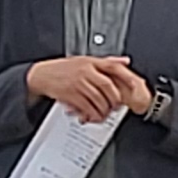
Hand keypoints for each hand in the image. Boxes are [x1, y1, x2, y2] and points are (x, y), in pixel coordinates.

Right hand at [26, 54, 151, 122]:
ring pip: (98, 98)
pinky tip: (93, 116)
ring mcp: (78, 83)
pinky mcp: (70, 94)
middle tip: (116, 106)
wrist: (41, 76)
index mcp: (90, 61)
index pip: (112, 66)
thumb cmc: (63, 69)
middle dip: (114, 98)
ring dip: (104, 109)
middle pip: (107, 86)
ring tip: (104, 114)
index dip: (126, 76)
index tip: (135, 85)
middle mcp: (85, 71)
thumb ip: (106, 61)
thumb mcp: (84, 60)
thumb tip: (125, 61)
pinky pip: (86, 107)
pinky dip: (92, 114)